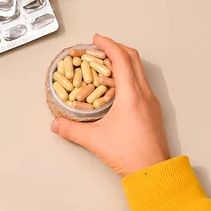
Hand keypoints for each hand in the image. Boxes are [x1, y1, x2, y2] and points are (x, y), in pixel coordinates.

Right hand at [51, 34, 170, 175]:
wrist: (154, 171)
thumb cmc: (130, 154)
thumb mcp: (96, 140)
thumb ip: (72, 130)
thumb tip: (56, 123)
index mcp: (131, 95)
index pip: (121, 59)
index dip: (108, 45)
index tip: (96, 39)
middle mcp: (144, 93)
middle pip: (133, 58)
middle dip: (116, 48)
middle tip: (100, 47)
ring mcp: (151, 101)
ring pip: (139, 69)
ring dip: (124, 60)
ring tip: (106, 63)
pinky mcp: (153, 109)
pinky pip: (142, 82)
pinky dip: (129, 74)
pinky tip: (118, 85)